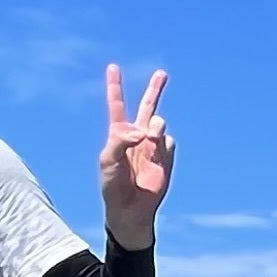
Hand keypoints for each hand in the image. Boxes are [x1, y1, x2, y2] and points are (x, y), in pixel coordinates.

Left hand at [98, 63, 173, 248]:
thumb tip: (142, 131)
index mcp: (118, 134)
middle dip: (155, 90)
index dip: (115, 86)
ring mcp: (153, 146)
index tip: (113, 67)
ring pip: (160, 124)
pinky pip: (169, 143)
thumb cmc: (113, 185)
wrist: (131, 209)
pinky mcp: (166, 158)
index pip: (117, 105)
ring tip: (150, 137)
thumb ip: (120, 141)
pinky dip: (163, 147)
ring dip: (156, 127)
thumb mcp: (108, 161)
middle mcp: (137, 136)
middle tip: (162, 74)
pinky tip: (157, 160)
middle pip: (148, 107)